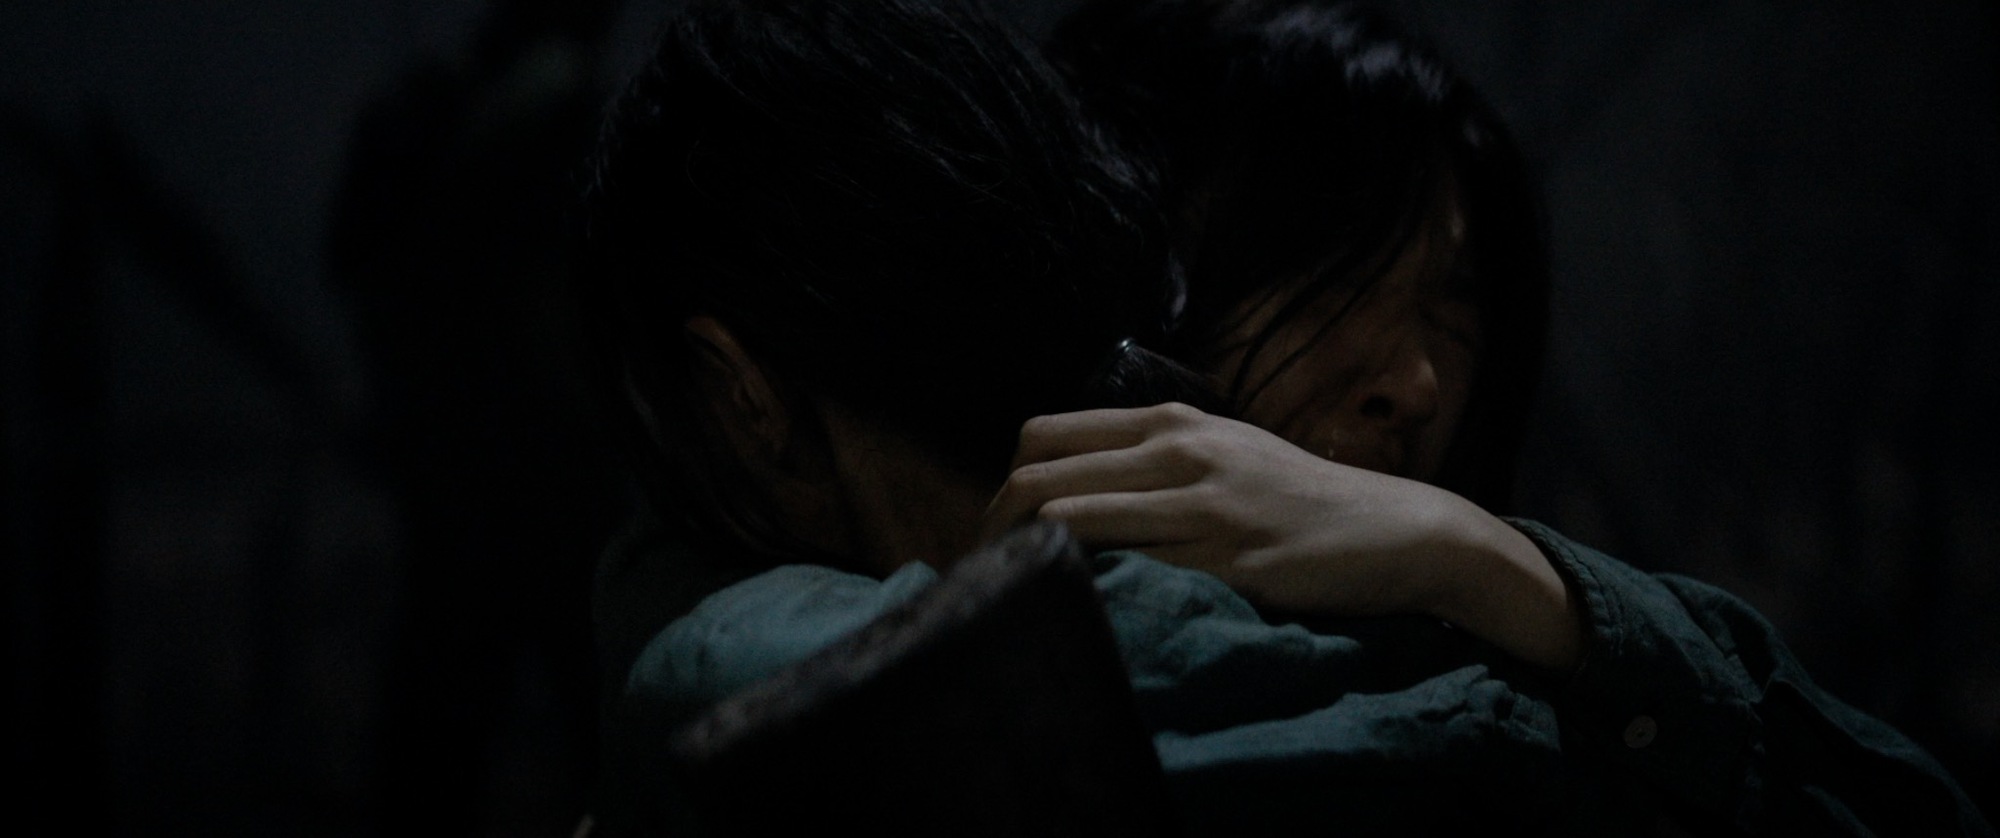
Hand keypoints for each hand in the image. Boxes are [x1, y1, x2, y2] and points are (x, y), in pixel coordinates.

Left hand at [982, 403, 1582, 671]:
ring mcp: (1199, 504)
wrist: (1397, 529)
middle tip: (984, 575)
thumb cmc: (1303, 501)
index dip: (1003, 488)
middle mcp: (1177, 451)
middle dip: (991, 529)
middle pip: (1037, 477)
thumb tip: (1080, 490)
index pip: (1043, 436)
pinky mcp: (1223, 559)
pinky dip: (1085, 589)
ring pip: (1067, 519)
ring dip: (1024, 562)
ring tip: (1011, 599)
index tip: (996, 534)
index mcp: (1172, 423)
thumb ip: (1157, 462)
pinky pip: (1126, 570)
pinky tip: (1074, 613)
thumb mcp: (1226, 455)